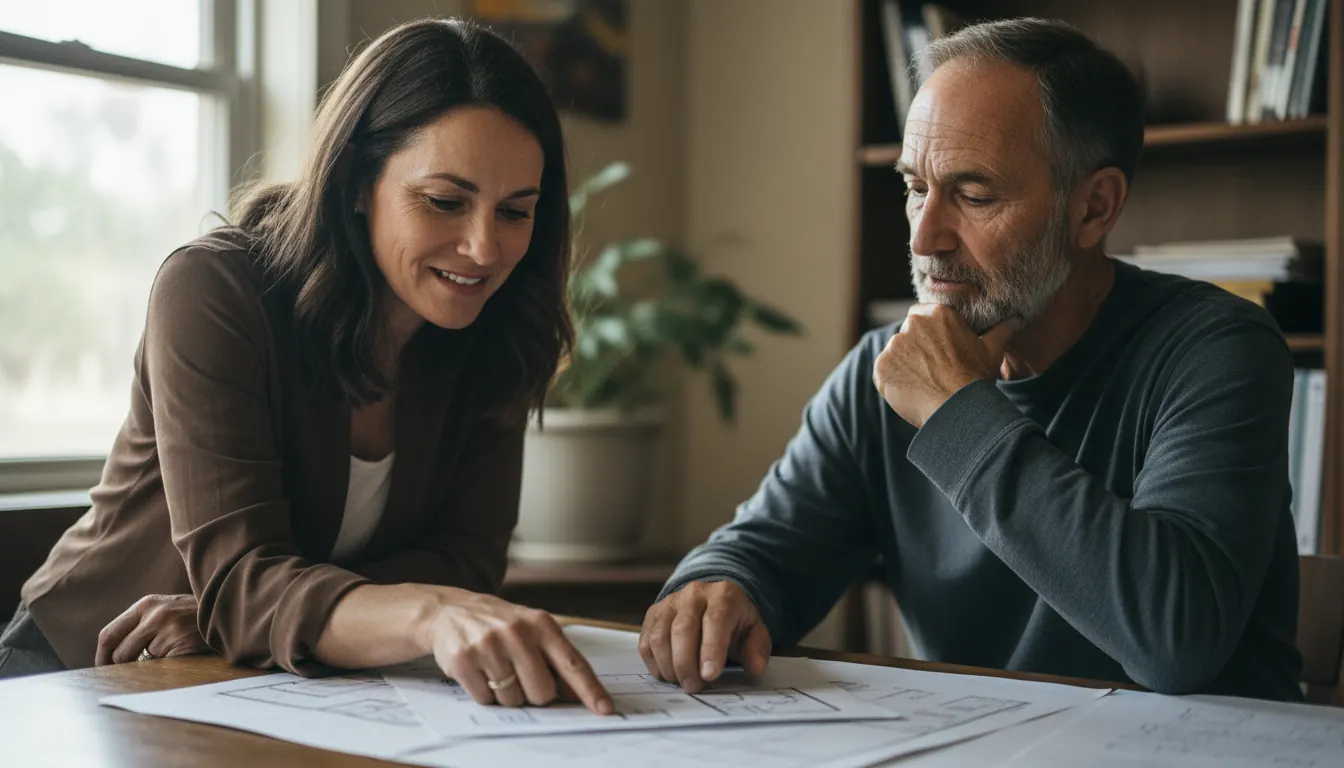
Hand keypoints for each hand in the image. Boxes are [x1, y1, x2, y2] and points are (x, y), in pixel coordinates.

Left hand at [95, 594, 210, 665]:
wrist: (231, 613)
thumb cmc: (195, 619)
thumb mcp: (166, 611)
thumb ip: (141, 625)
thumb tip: (111, 657)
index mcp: (146, 605)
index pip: (108, 635)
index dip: (102, 657)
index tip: (104, 669)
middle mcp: (155, 614)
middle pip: (119, 653)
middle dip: (124, 667)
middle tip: (134, 672)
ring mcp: (170, 629)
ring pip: (140, 663)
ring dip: (150, 667)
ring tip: (169, 656)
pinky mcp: (183, 644)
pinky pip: (161, 668)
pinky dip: (166, 669)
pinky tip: (181, 658)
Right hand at [420, 591, 612, 714]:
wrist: (450, 610)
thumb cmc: (498, 623)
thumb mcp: (531, 628)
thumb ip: (555, 657)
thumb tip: (574, 694)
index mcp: (542, 624)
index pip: (572, 664)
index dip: (590, 690)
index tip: (605, 709)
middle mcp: (517, 632)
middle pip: (542, 692)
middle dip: (534, 693)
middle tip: (520, 675)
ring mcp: (489, 645)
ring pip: (512, 700)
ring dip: (506, 693)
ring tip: (496, 668)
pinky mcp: (464, 659)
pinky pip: (485, 699)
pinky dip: (484, 692)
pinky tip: (479, 670)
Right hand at [638, 580, 770, 693]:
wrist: (713, 600)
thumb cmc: (735, 622)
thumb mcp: (754, 632)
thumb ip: (757, 649)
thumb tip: (756, 668)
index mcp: (723, 595)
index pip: (715, 620)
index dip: (711, 649)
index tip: (710, 676)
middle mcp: (694, 594)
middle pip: (682, 629)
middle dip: (686, 664)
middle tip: (693, 687)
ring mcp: (670, 603)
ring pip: (660, 636)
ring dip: (669, 666)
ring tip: (682, 682)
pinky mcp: (653, 614)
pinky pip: (646, 641)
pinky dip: (654, 664)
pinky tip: (669, 674)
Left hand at [872, 304, 1018, 427]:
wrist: (957, 409)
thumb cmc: (976, 378)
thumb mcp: (992, 350)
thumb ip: (1001, 330)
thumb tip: (1016, 318)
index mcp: (937, 314)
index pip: (922, 315)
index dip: (928, 333)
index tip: (936, 349)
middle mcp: (912, 324)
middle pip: (907, 334)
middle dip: (915, 348)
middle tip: (932, 370)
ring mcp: (894, 346)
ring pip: (895, 353)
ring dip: (904, 365)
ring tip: (924, 383)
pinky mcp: (881, 367)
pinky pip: (883, 372)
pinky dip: (893, 381)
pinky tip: (912, 391)